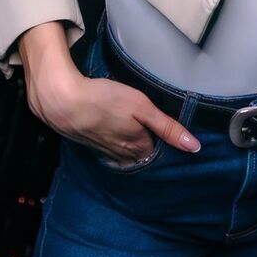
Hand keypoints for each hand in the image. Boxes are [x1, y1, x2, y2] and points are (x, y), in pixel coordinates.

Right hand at [27, 57, 199, 162]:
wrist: (62, 100)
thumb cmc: (104, 99)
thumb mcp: (141, 107)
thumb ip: (167, 126)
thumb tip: (194, 147)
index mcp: (137, 146)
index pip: (156, 152)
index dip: (161, 143)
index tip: (164, 133)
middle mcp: (120, 154)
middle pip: (138, 157)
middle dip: (145, 149)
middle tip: (150, 136)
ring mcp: (101, 150)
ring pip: (121, 155)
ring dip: (127, 149)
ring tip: (131, 137)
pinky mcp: (85, 142)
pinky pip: (104, 150)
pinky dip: (109, 145)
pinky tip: (108, 134)